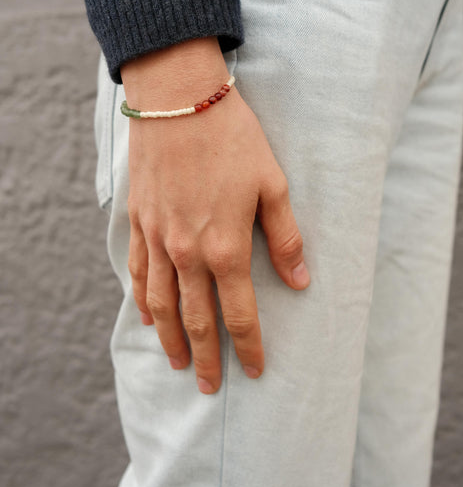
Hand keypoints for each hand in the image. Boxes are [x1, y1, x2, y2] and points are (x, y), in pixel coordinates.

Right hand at [121, 37, 309, 393]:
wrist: (179, 99)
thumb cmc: (233, 138)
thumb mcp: (273, 184)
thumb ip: (286, 238)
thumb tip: (301, 282)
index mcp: (226, 247)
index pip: (238, 314)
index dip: (248, 347)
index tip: (254, 371)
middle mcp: (187, 252)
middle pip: (195, 320)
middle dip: (205, 358)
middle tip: (208, 387)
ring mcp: (157, 239)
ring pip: (160, 304)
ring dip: (170, 338)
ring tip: (177, 362)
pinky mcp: (139, 221)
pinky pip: (137, 272)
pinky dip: (141, 300)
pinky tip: (147, 316)